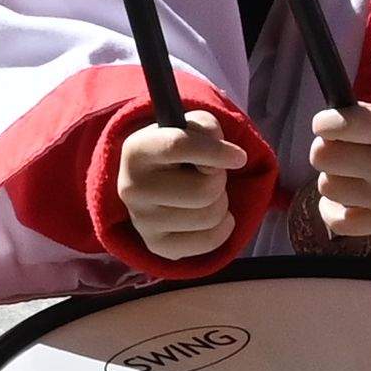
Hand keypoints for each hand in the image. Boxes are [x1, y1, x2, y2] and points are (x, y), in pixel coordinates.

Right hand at [114, 112, 249, 258]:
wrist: (152, 179)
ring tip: (204, 193)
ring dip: (220, 202)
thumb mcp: (188, 125)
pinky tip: (210, 215)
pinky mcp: (157, 245)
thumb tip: (230, 156)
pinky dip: (223, 226)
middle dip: (219, 180)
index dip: (215, 151)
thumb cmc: (176, 150)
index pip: (178, 146)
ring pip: (210, 216)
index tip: (238, 157)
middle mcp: (132, 188)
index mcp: (136, 150)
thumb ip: (206, 127)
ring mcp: (142, 222)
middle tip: (209, 174)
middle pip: (204, 190)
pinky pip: (210, 242)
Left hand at [308, 102, 370, 240]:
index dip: (325, 123)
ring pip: (328, 187)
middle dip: (326, 149)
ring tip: (351, 173)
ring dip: (333, 177)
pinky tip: (340, 199)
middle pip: (324, 157)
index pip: (340, 125)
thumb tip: (335, 121)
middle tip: (341, 149)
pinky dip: (331, 210)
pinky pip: (338, 222)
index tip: (329, 124)